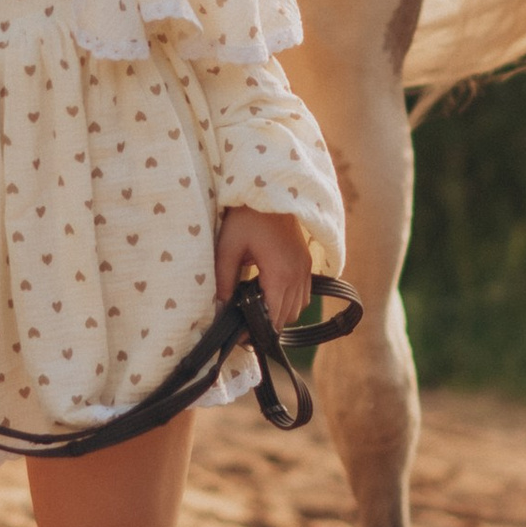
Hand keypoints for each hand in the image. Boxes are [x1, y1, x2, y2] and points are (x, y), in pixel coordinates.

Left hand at [216, 207, 311, 331]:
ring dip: (279, 314)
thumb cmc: (246, 216)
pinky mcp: (305, 261)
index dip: (257, 331)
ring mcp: (305, 268)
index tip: (240, 337)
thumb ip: (224, 280)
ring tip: (255, 312)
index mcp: (280, 273)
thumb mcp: (228, 247)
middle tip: (243, 328)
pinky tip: (270, 294)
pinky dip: (289, 301)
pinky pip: (303, 293)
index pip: (273, 317)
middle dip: (267, 325)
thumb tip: (219, 309)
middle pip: (286, 317)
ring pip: (298, 308)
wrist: (270, 189)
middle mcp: (298, 274)